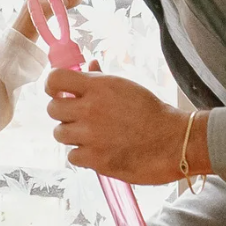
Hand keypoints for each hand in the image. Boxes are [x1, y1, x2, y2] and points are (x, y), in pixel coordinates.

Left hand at [47, 61, 211, 184]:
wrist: (173, 141)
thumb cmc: (152, 112)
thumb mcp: (125, 87)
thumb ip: (101, 78)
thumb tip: (88, 66)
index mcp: (97, 87)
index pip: (55, 79)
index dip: (53, 86)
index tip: (60, 92)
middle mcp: (90, 109)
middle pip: (52, 109)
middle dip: (62, 112)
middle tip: (78, 116)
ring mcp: (91, 136)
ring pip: (59, 133)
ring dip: (72, 134)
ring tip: (91, 135)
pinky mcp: (95, 159)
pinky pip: (72, 155)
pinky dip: (82, 155)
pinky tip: (97, 150)